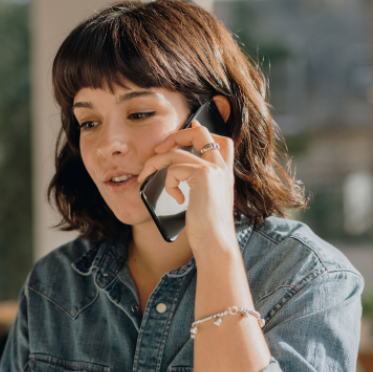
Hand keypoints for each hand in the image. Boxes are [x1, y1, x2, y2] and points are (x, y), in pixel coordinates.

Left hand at [137, 120, 236, 256]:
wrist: (217, 244)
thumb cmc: (209, 230)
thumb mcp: (206, 202)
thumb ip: (199, 185)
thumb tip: (181, 171)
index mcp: (225, 173)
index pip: (220, 140)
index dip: (201, 130)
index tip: (189, 127)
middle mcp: (222, 167)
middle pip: (200, 132)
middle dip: (176, 135)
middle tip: (160, 148)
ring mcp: (214, 169)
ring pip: (178, 151)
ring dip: (156, 162)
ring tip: (147, 175)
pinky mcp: (203, 175)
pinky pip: (174, 168)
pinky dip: (168, 183)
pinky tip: (177, 199)